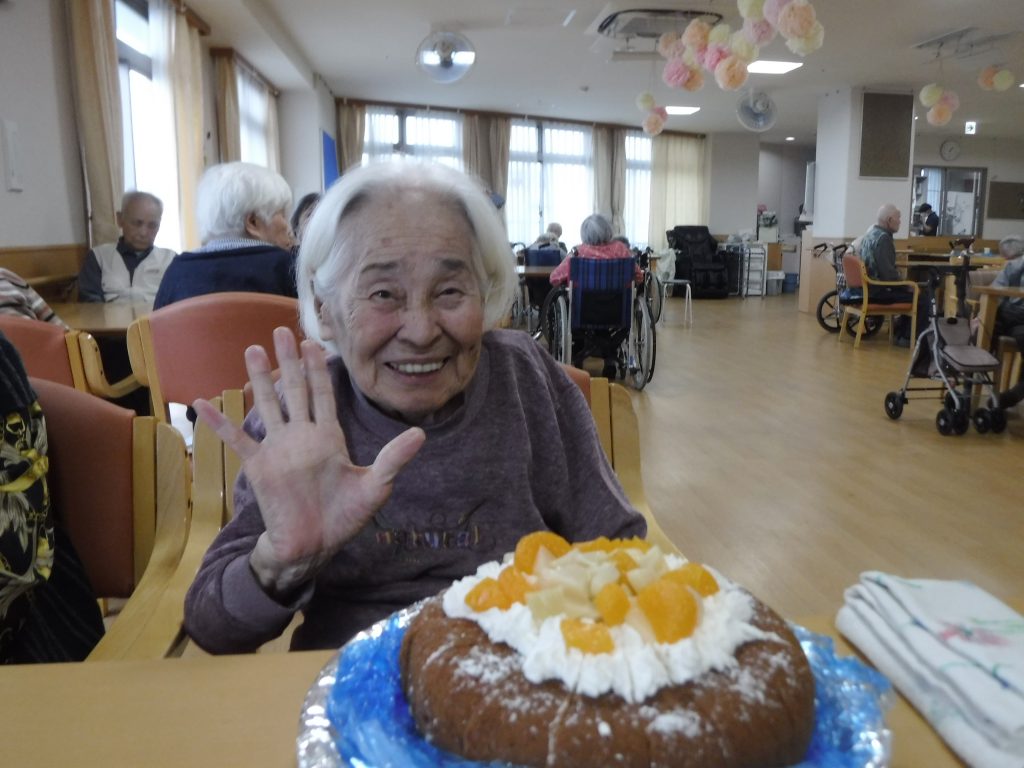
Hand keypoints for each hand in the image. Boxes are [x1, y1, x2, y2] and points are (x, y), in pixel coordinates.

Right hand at [193, 327, 425, 598]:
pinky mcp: (260, 467)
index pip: (324, 394)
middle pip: (295, 390)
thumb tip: (420, 434)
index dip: (319, 369)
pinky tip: (204, 404)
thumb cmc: (345, 517)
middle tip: (281, 330)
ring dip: (260, 379)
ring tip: (253, 349)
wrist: (314, 546)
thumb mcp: (375, 486)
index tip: (314, 343)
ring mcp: (279, 449)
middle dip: (289, 361)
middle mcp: (302, 437)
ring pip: (268, 405)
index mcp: (329, 437)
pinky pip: (237, 440)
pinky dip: (221, 423)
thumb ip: (393, 458)